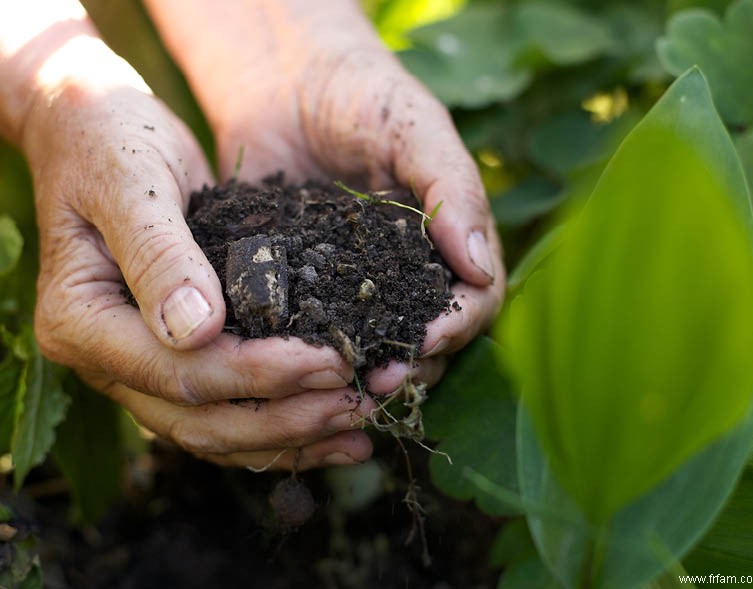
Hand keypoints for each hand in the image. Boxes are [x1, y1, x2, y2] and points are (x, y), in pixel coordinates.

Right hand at [21, 35, 376, 470]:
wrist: (95, 131)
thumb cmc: (111, 142)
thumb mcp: (133, 182)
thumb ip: (159, 254)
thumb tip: (197, 331)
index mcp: (80, 321)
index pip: (178, 372)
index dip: (259, 374)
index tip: (331, 362)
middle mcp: (105, 359)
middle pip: (199, 419)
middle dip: (286, 418)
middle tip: (358, 405)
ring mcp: (136, 366)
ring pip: (214, 431)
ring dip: (290, 436)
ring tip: (359, 429)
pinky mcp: (173, 358)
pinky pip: (224, 409)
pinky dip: (278, 426)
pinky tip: (332, 430)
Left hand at [147, 1, 505, 393]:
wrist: (283, 79)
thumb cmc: (363, 93)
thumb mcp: (415, 129)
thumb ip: (452, 190)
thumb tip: (479, 269)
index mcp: (449, 242)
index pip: (475, 300)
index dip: (457, 326)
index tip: (425, 339)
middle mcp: (408, 273)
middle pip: (429, 337)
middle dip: (410, 363)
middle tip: (377, 381)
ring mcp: (356, 284)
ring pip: (375, 345)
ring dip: (364, 371)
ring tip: (339, 386)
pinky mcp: (304, 285)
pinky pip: (314, 327)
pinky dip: (310, 350)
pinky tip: (293, 364)